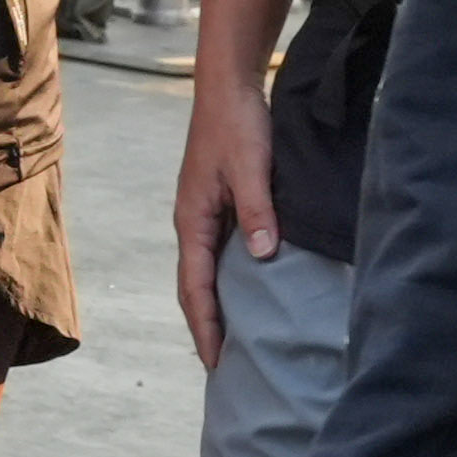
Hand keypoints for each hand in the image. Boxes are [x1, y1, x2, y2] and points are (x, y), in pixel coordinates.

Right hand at [173, 74, 285, 358]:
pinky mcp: (220, 206)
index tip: (216, 363)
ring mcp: (205, 216)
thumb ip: (258, 211)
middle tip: (225, 369)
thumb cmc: (237, 124)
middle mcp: (193, 224)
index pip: (195, 288)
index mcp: (192, 220)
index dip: (206, 327)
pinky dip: (229, 284)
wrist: (228, 86)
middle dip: (207, 329)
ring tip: (236, 344)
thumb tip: (263, 256)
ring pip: (208, 274)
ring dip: (217, 309)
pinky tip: (248, 296)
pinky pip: (220, 256)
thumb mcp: (251, 167)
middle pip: (196, 289)